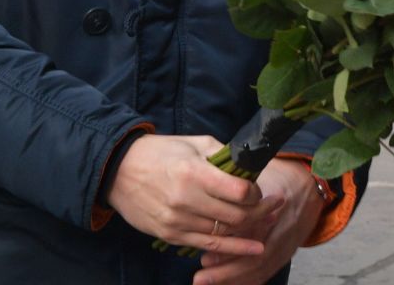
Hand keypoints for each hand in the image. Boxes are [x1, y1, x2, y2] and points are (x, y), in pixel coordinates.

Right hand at [107, 134, 267, 257]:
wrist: (118, 171)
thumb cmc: (161, 152)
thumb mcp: (195, 143)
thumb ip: (223, 155)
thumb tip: (249, 167)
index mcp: (194, 173)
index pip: (239, 192)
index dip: (256, 193)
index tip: (259, 190)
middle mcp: (186, 200)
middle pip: (235, 216)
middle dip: (260, 212)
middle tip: (274, 206)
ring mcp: (176, 221)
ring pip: (224, 233)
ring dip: (248, 229)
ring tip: (268, 222)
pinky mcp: (169, 235)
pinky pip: (206, 245)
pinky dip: (231, 248)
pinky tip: (251, 249)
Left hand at [194, 159, 324, 284]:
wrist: (311, 186)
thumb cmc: (282, 178)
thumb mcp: (264, 176)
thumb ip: (243, 191)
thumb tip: (212, 202)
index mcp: (280, 211)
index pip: (255, 238)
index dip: (230, 252)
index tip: (205, 257)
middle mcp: (286, 232)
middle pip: (257, 261)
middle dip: (226, 273)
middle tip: (200, 278)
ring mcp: (288, 245)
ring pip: (261, 270)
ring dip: (234, 280)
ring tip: (207, 282)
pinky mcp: (286, 253)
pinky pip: (266, 272)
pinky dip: (247, 281)